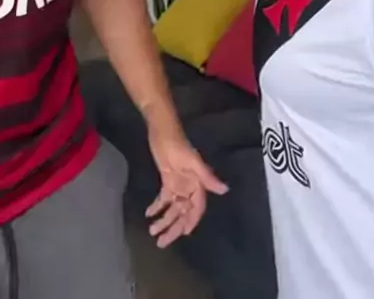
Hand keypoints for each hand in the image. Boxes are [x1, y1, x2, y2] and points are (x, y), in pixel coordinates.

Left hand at [145, 129, 227, 247]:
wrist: (163, 131)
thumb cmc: (178, 144)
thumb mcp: (192, 161)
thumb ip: (207, 176)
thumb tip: (225, 190)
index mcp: (198, 183)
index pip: (197, 207)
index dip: (191, 221)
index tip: (184, 234)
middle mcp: (189, 186)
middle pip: (183, 212)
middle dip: (174, 227)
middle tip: (162, 242)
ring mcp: (178, 184)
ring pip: (173, 208)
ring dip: (164, 220)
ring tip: (153, 232)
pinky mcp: (168, 180)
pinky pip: (164, 198)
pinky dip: (157, 207)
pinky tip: (149, 214)